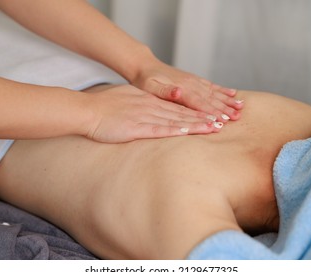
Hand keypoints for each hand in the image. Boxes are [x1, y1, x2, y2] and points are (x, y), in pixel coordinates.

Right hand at [84, 85, 221, 142]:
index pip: (178, 107)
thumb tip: (150, 112)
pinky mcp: (138, 127)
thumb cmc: (104, 107)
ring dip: (197, 124)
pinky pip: (161, 129)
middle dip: (204, 117)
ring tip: (214, 127)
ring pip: (177, 120)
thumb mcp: (126, 101)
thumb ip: (141, 107)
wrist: (88, 110)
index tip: (212, 115)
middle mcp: (152, 106)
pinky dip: (178, 130)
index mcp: (149, 101)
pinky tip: (190, 132)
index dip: (197, 111)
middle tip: (222, 121)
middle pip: (183, 112)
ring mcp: (146, 116)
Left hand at [132, 60, 242, 121]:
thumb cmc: (145, 80)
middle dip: (224, 108)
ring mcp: (193, 81)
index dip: (210, 111)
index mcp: (180, 89)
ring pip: (213, 92)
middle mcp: (190, 84)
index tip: (222, 120)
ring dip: (227, 100)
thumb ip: (164, 91)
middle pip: (209, 98)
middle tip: (237, 117)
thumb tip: (178, 91)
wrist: (145, 66)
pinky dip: (223, 90)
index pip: (198, 103)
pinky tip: (233, 94)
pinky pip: (211, 86)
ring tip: (241, 107)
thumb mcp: (149, 86)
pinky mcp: (194, 80)